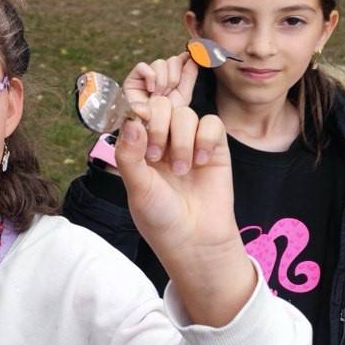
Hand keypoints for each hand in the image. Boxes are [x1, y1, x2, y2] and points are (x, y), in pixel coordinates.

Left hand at [114, 96, 255, 326]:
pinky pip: (212, 123)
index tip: (139, 132)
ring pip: (186, 113)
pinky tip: (201, 163)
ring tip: (181, 170)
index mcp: (139, 146)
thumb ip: (129, 155)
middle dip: (158, 125)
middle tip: (155, 156)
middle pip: (161, 105)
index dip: (138, 114)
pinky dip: (206, 138)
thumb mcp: (137, 188)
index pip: (137, 112)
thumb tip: (131, 121)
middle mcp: (163, 140)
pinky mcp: (215, 148)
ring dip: (181, 139)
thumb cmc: (160, 217)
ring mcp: (189, 142)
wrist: (194, 239)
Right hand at [122, 52, 197, 108]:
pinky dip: (149, 78)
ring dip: (161, 82)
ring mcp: (147, 74)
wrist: (150, 127)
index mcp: (174, 76)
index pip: (183, 59)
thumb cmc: (167, 115)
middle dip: (174, 79)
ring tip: (158, 96)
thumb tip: (194, 56)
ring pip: (160, 63)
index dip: (187, 58)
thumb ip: (189, 75)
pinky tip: (149, 90)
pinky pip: (143, 66)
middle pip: (173, 60)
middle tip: (168, 94)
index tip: (197, 57)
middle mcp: (161, 73)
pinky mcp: (133, 77)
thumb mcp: (183, 95)